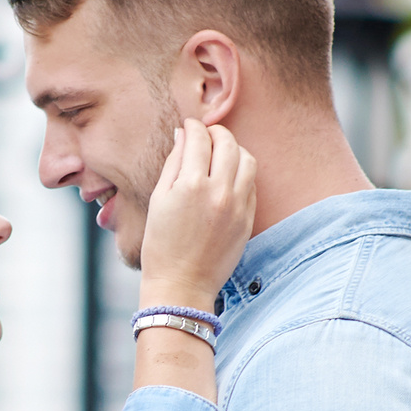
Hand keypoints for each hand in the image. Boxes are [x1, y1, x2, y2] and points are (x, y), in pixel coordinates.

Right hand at [137, 121, 257, 309]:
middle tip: (207, 134)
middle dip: (217, 132)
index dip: (193, 127)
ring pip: (247, 160)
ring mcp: (238, 206)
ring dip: (234, 149)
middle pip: (228, 144)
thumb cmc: (162, 245)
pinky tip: (228, 176)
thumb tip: (183, 135)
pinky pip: (251, 184)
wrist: (182, 284)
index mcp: (191, 185)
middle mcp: (219, 192)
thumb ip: (173, 164)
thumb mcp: (159, 200)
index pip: (199, 140)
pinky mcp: (248, 219)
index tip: (189, 126)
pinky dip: (241, 172)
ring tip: (220, 152)